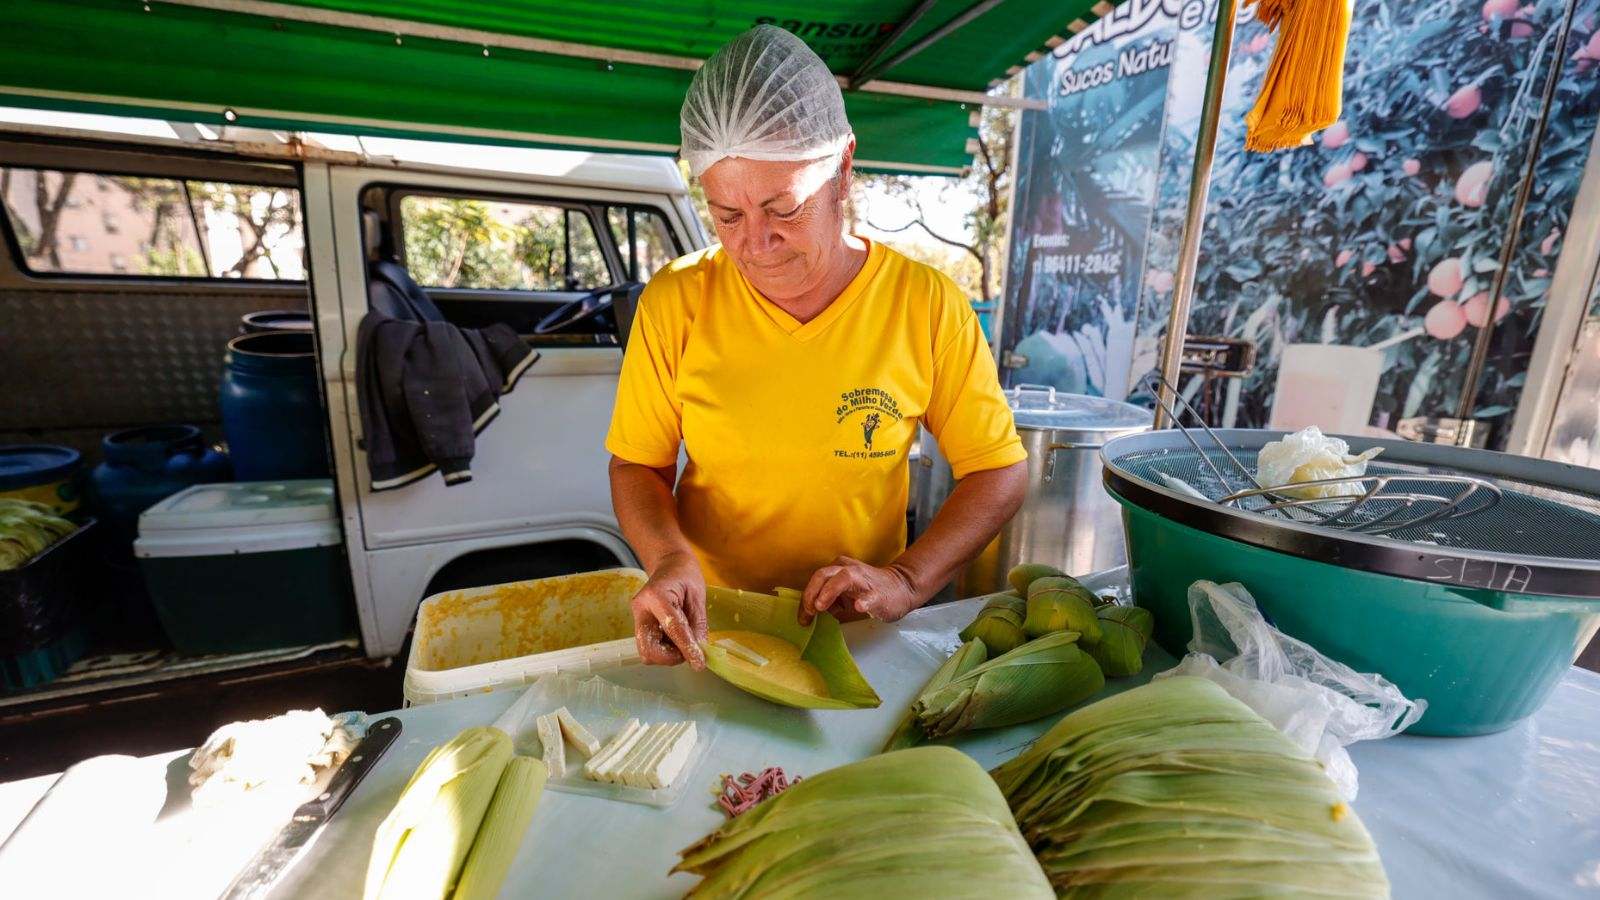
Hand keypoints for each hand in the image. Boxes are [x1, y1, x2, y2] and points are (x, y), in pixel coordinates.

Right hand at [631, 553, 707, 669]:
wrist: (668, 565)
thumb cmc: (685, 576)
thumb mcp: (698, 597)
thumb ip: (698, 624)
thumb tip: (700, 651)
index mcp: (657, 595)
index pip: (672, 627)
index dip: (686, 648)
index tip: (699, 663)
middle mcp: (641, 608)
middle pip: (648, 647)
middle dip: (670, 657)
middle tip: (688, 651)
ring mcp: (637, 618)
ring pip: (646, 651)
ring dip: (667, 655)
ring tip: (683, 641)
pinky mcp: (639, 625)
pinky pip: (649, 646)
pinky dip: (664, 650)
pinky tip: (674, 638)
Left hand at [799, 556, 921, 624]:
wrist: (901, 588)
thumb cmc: (867, 591)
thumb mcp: (842, 594)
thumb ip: (826, 600)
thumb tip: (809, 613)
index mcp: (838, 569)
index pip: (816, 580)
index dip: (806, 598)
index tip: (803, 618)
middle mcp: (848, 570)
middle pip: (823, 575)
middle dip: (811, 594)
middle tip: (809, 611)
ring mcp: (864, 581)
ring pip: (843, 578)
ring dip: (829, 592)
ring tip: (820, 606)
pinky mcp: (878, 595)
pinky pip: (869, 597)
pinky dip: (863, 601)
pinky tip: (859, 607)